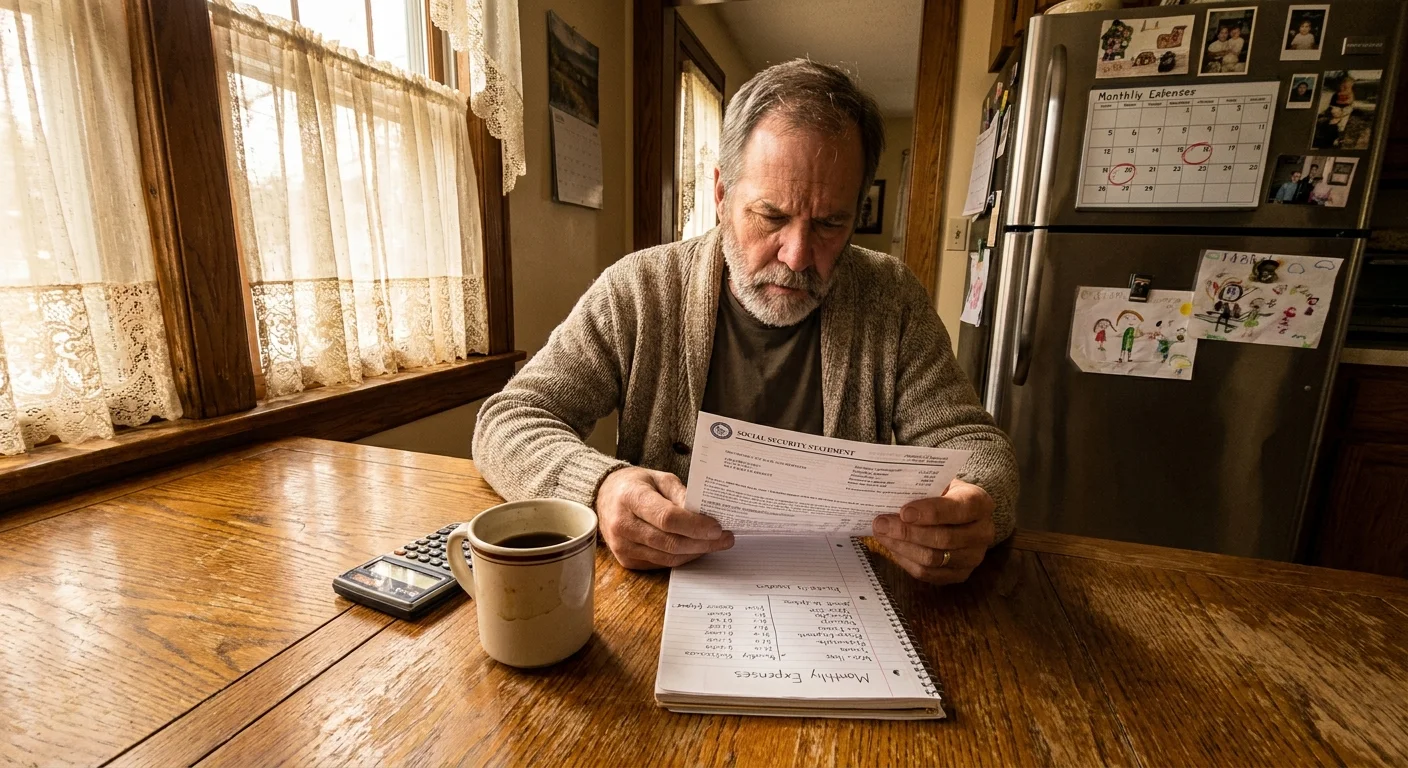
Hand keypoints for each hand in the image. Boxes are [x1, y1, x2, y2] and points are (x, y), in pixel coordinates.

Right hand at [595, 466, 734, 568]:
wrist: (605, 497)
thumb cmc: (636, 485)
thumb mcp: (660, 478)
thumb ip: (682, 495)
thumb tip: (705, 514)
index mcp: (631, 498)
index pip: (667, 518)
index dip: (695, 526)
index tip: (717, 527)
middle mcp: (623, 525)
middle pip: (670, 542)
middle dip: (702, 543)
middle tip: (725, 538)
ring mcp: (622, 546)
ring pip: (668, 558)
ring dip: (695, 553)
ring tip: (715, 544)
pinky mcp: (626, 561)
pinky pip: (661, 564)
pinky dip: (682, 558)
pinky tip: (695, 548)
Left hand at [871, 479, 995, 584]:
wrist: (959, 512)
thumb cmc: (944, 494)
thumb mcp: (939, 482)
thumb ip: (922, 489)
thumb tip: (889, 495)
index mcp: (981, 503)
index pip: (958, 509)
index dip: (931, 512)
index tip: (904, 512)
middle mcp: (983, 532)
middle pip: (944, 539)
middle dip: (908, 532)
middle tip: (881, 524)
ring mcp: (974, 557)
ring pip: (933, 559)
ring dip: (902, 547)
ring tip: (882, 534)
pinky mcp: (960, 574)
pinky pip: (928, 574)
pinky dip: (906, 561)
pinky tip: (892, 547)